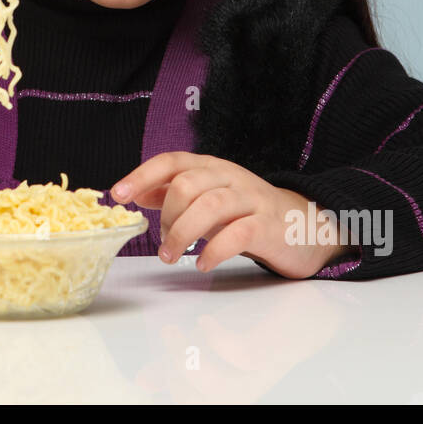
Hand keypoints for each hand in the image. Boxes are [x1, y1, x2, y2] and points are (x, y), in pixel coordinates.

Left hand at [111, 151, 354, 277]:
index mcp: (211, 167)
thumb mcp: (209, 195)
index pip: (171, 161)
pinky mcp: (269, 225)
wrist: (304, 225)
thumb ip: (175, 192)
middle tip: (164, 244)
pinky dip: (214, 249)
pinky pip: (238, 233)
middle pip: (187, 184)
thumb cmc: (248, 212)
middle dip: (167, 217)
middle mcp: (230, 177)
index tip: (118, 195)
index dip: (141, 175)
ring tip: (172, 256)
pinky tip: (201, 262)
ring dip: (183, 234)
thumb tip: (138, 191)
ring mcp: (251, 199)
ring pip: (210, 205)